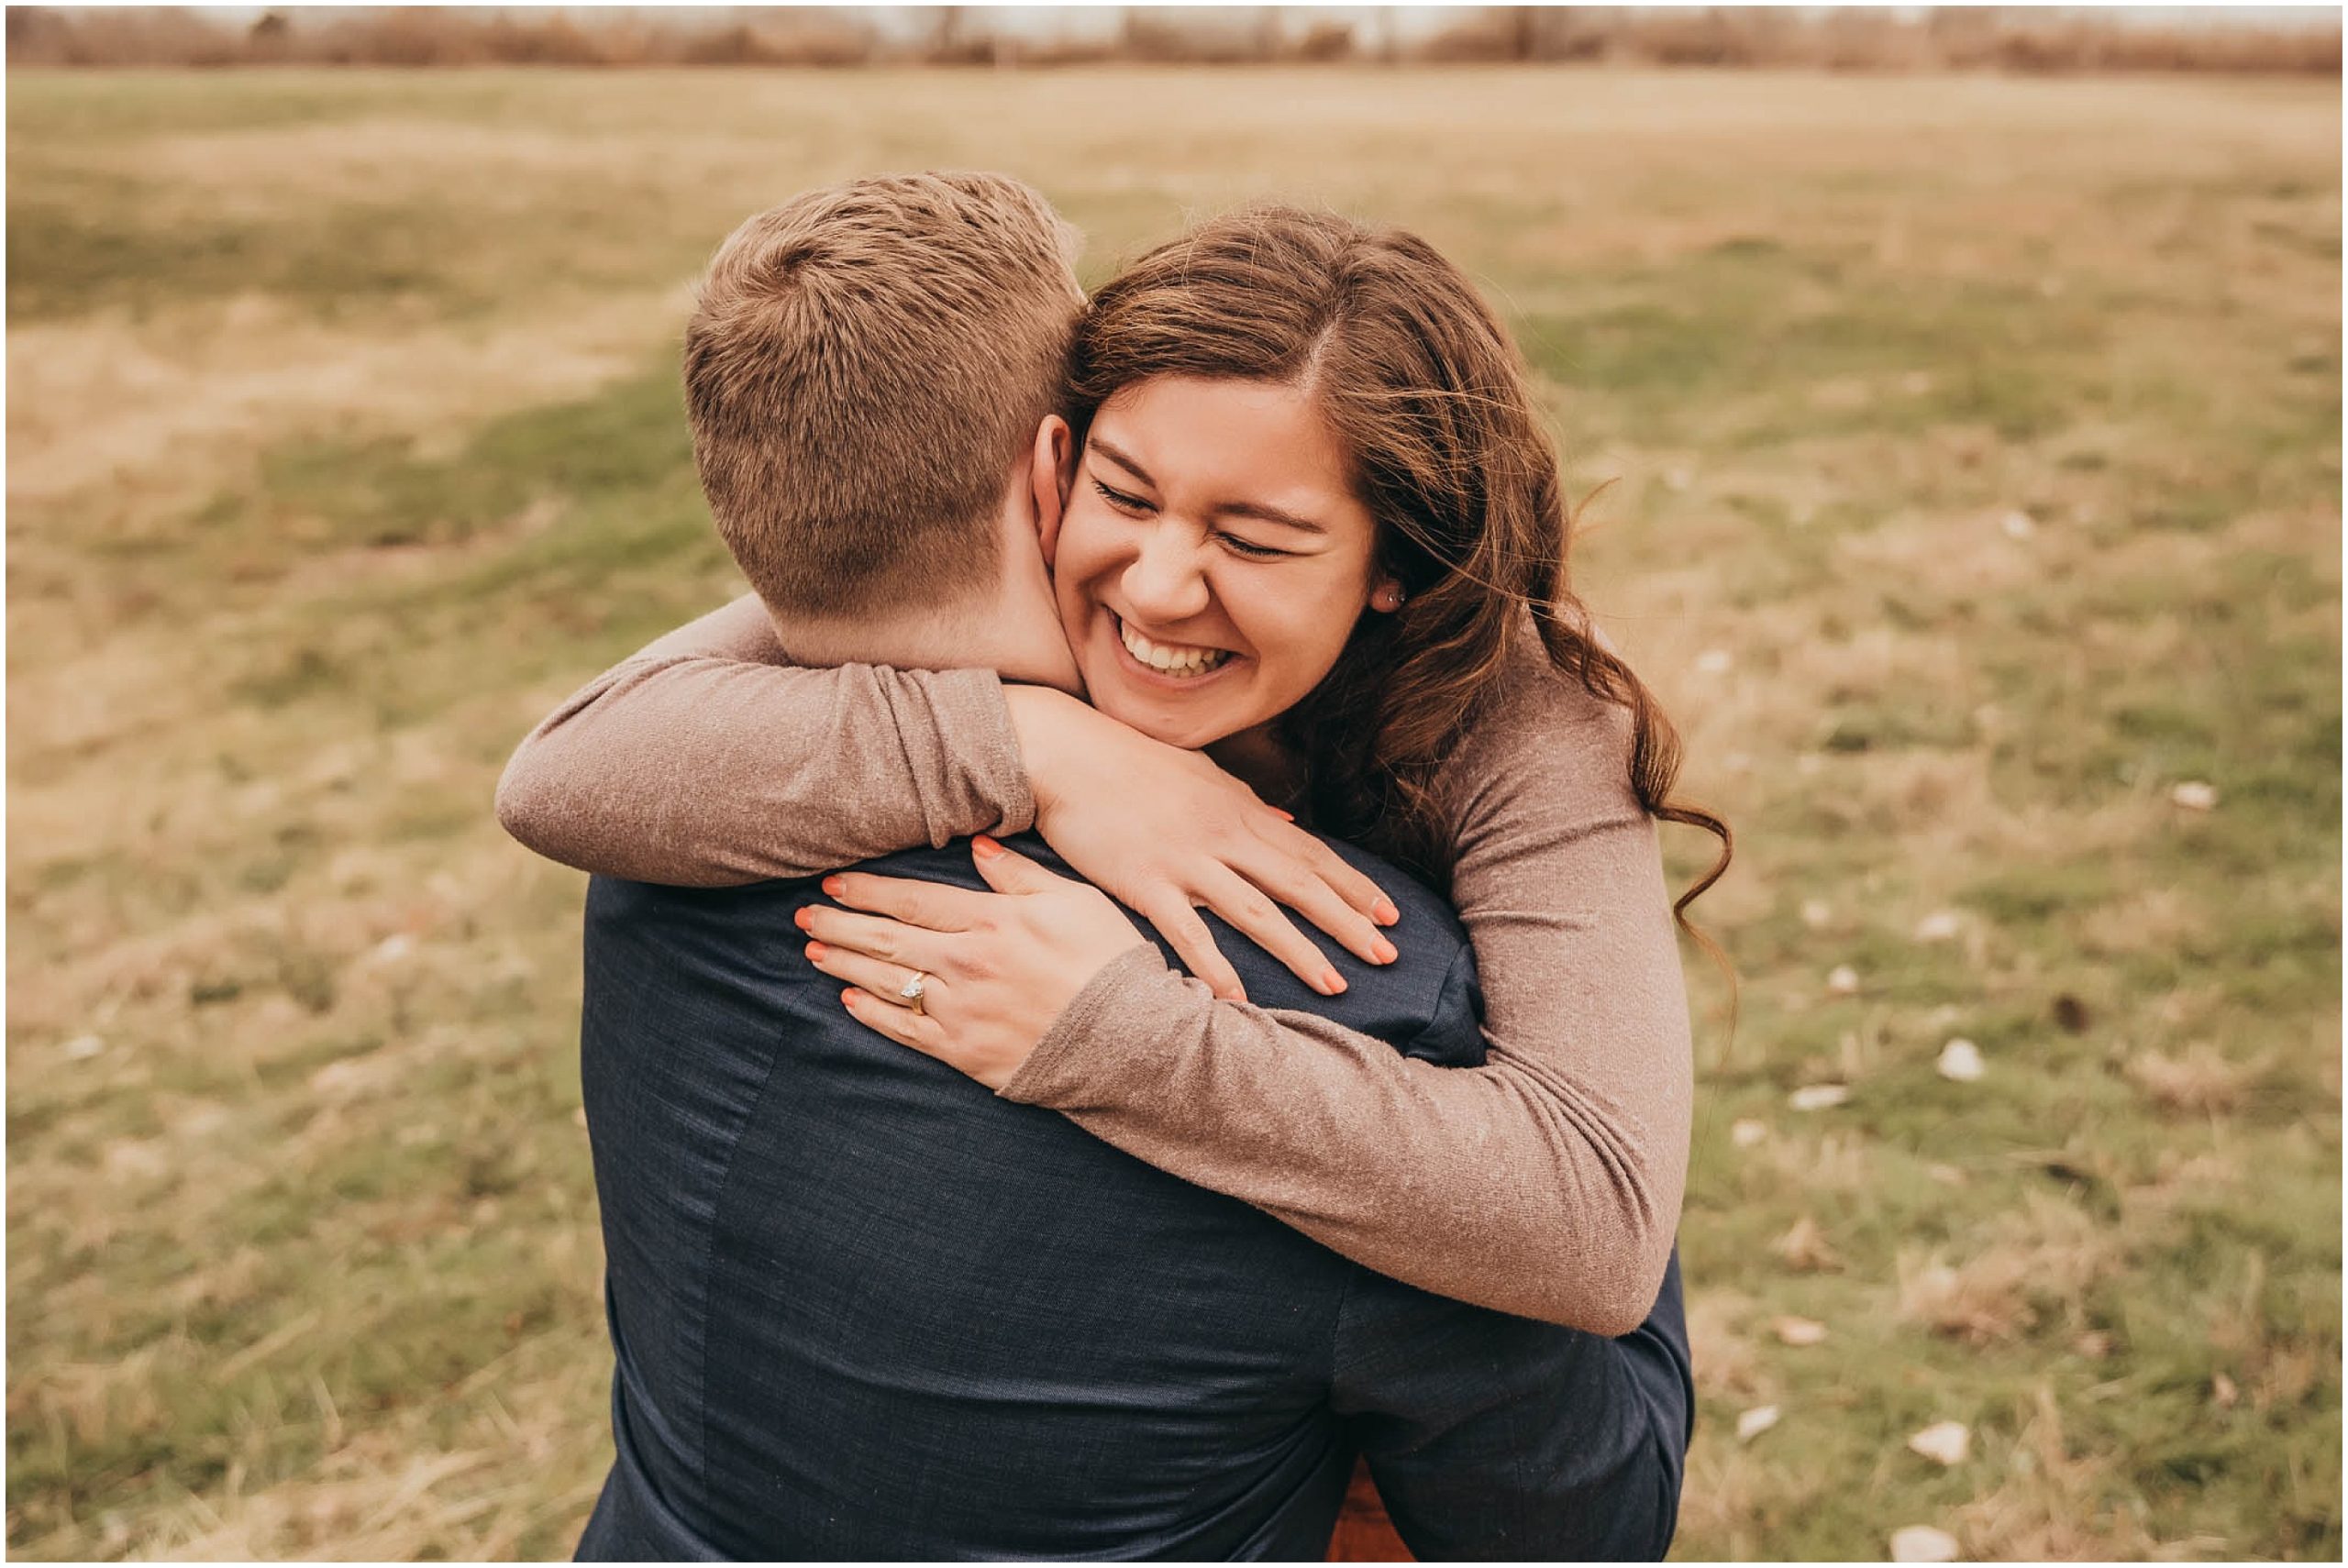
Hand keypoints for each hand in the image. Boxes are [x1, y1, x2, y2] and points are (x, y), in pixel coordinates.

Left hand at [797, 835, 1151, 1089]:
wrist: (1131, 1041)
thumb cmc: (1109, 963)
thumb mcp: (1075, 901)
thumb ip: (1019, 875)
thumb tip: (978, 848)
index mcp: (992, 921)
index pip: (912, 900)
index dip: (867, 891)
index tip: (835, 883)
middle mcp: (968, 964)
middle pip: (888, 939)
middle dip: (841, 925)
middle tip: (805, 915)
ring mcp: (963, 1010)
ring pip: (890, 981)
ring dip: (847, 964)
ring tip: (814, 951)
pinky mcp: (966, 1051)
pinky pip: (907, 1030)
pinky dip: (874, 1014)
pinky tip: (851, 1000)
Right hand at [1003, 687, 1398, 1000]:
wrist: (1066, 752)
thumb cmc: (1128, 762)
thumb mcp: (1198, 773)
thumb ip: (1244, 801)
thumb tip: (1286, 821)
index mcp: (1238, 811)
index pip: (1310, 854)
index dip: (1352, 886)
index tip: (1390, 915)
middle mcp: (1223, 835)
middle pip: (1299, 885)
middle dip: (1348, 922)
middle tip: (1390, 955)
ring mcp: (1185, 860)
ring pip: (1257, 912)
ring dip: (1301, 951)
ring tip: (1337, 985)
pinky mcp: (1144, 882)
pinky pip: (1188, 933)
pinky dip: (1216, 968)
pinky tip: (1240, 1000)